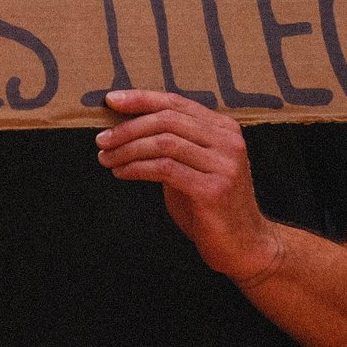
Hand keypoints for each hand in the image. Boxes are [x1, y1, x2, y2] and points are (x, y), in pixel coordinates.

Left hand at [95, 91, 283, 285]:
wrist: (245, 247)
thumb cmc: (211, 206)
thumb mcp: (192, 166)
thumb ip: (172, 144)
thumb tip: (125, 125)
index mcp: (223, 129)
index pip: (176, 103)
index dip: (141, 99)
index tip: (111, 101)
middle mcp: (228, 141)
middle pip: (167, 120)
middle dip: (128, 128)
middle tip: (101, 140)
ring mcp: (224, 165)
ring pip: (163, 143)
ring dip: (127, 149)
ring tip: (106, 158)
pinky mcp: (213, 190)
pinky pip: (165, 169)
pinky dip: (137, 168)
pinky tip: (121, 173)